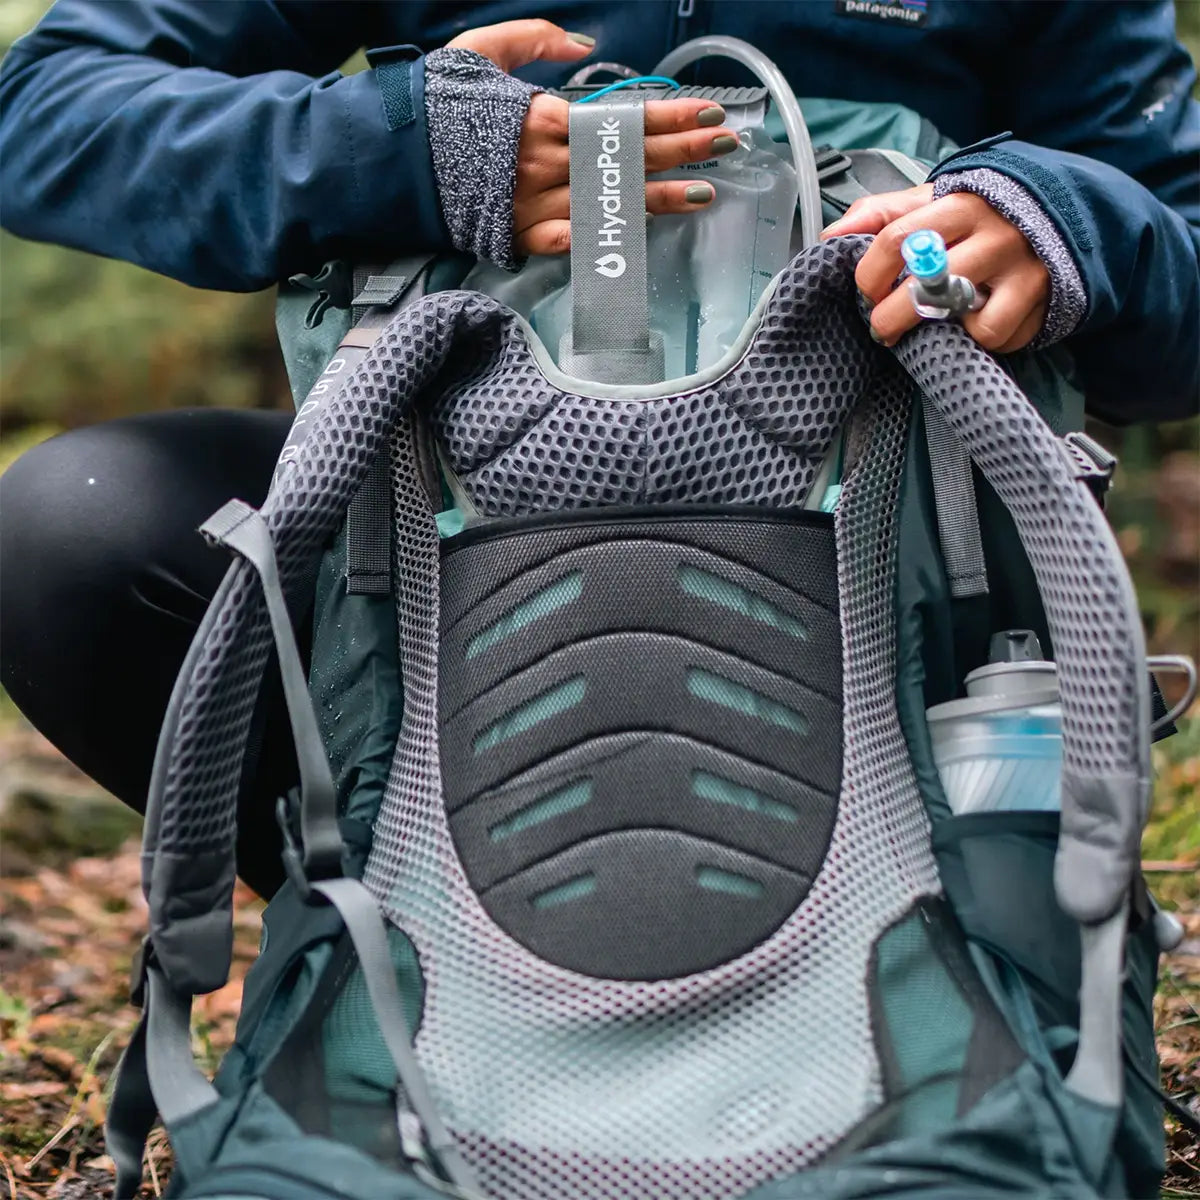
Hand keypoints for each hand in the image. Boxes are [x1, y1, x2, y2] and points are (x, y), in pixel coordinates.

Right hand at [448, 20, 738, 256]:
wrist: (388, 160)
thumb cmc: (435, 105)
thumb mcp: (479, 51)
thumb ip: (534, 39)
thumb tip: (589, 46)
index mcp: (539, 117)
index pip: (619, 119)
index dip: (668, 117)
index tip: (709, 112)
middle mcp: (544, 163)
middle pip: (625, 159)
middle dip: (682, 150)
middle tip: (728, 144)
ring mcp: (533, 204)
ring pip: (609, 203)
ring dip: (659, 199)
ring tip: (704, 193)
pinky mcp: (518, 235)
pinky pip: (571, 241)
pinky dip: (606, 238)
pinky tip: (642, 232)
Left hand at [821, 185, 1049, 352]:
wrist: (1060, 215)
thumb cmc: (977, 217)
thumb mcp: (932, 202)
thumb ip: (880, 214)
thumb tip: (830, 237)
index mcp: (956, 204)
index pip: (895, 238)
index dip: (869, 274)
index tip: (865, 293)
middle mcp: (989, 232)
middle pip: (922, 283)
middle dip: (889, 316)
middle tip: (882, 327)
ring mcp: (1017, 264)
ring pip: (956, 314)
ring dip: (931, 331)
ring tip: (929, 327)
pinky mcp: (1039, 295)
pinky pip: (992, 333)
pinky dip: (977, 337)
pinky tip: (972, 324)